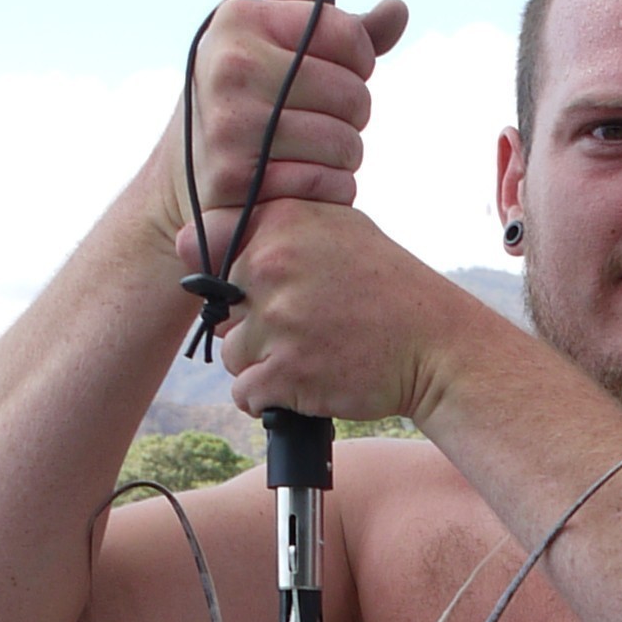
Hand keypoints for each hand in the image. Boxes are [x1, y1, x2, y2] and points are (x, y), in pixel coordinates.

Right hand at [143, 0, 408, 248]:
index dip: (360, 61)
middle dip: (353, 114)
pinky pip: (329, 185)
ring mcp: (230, 123)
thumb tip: (398, 10)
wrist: (186, 173)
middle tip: (323, 121)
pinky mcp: (236, 180)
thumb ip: (345, 33)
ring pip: (346, 144)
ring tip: (314, 151)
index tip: (336, 73)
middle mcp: (230, 65)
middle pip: (352, 94)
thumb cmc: (251, 103)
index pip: (347, 34)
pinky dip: (332, 190)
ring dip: (345, 156)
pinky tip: (306, 181)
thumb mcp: (284, 53)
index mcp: (240, 21)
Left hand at [178, 200, 476, 428]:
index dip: (232, 276)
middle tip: (305, 330)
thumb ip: (273, 227)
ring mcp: (279, 319)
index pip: (207, 246)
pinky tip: (302, 388)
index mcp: (280, 221)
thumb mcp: (337, 228)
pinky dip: (269, 400)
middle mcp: (271, 264)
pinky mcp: (287, 371)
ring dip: (264, 366)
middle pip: (222, 309)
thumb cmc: (388, 288)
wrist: (435, 345)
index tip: (266, 291)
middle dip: (253, 326)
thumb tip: (186, 242)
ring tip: (310, 358)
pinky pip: (245, 394)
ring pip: (233, 355)